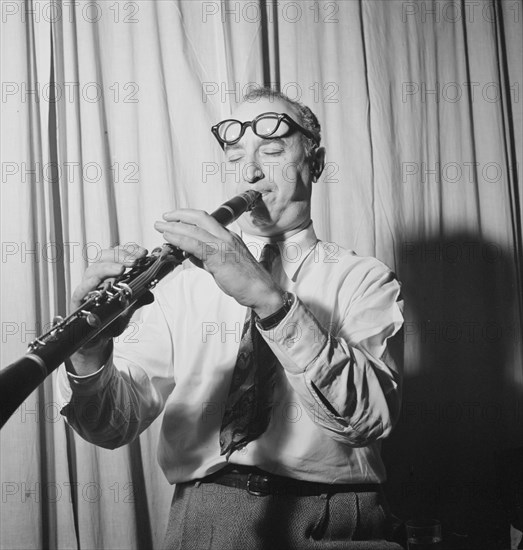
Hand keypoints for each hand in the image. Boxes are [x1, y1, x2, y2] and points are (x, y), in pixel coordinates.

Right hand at [68, 244, 149, 374]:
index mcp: (108, 276)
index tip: (143, 252)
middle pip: (104, 258)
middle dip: (121, 255)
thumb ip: (138, 299)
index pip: (116, 255)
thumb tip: (151, 294)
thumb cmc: (109, 321)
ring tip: (122, 268)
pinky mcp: (77, 303)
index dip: (128, 251)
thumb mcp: (127, 310)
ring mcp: (86, 290)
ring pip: (92, 270)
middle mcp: (96, 279)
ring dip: (108, 267)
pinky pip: (80, 291)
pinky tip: (98, 281)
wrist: (96, 341)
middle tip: (136, 260)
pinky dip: (88, 284)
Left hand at [155, 209, 283, 317]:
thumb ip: (206, 258)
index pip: (206, 219)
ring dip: (174, 227)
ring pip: (195, 229)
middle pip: (200, 217)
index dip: (188, 216)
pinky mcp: (219, 257)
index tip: (175, 218)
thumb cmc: (245, 280)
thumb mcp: (222, 265)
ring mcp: (223, 245)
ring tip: (160, 227)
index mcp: (228, 237)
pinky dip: (180, 240)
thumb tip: (190, 253)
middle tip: (164, 218)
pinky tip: (170, 240)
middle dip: (179, 215)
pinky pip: (195, 245)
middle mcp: (226, 237)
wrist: (261, 291)